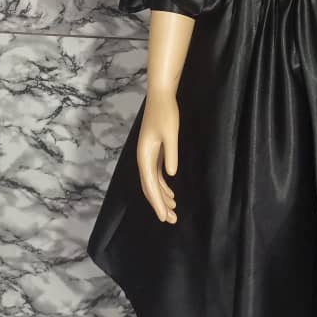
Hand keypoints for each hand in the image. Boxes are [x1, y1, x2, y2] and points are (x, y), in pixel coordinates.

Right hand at [136, 92, 179, 222]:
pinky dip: (162, 185)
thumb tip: (170, 175)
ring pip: (152, 182)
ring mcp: (148, 155)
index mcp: (145, 156)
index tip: (165, 217)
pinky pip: (156, 174)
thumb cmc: (166, 113)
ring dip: (161, 196)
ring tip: (173, 210)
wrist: (161, 96)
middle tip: (171, 220)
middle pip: (149, 187)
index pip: (150, 185)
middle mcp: (143, 158)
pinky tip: (171, 193)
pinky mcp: (154, 151)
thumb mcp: (171, 133)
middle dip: (159, 204)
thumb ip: (170, 154)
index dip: (157, 203)